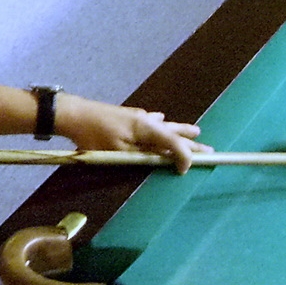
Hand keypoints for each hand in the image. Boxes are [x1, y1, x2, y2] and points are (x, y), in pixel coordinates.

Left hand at [54, 95, 206, 172]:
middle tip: (210, 150)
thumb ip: (145, 155)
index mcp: (148, 128)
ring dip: (180, 130)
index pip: (174, 144)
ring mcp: (137, 116)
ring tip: (195, 131)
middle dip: (191, 143)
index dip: (184, 157)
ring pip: (165, 125)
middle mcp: (147, 120)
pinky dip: (160, 123)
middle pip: (174, 134)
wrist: (75, 114)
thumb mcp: (121, 152)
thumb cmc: (95, 136)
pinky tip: (161, 118)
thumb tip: (166, 158)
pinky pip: (151, 120)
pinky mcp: (128, 116)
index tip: (187, 170)